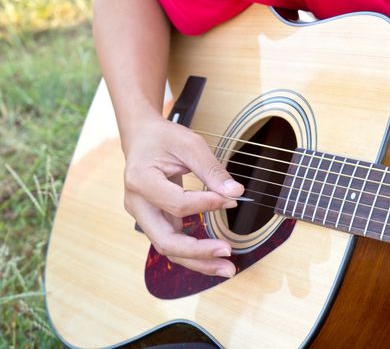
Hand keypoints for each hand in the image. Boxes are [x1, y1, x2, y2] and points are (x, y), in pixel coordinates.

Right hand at [122, 115, 243, 277]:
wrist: (142, 138)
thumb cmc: (162, 138)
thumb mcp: (190, 145)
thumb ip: (212, 170)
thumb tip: (235, 192)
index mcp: (140, 181)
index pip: (177, 204)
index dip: (207, 204)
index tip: (230, 199)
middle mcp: (137, 204)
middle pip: (165, 241)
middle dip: (199, 253)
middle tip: (228, 254)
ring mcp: (143, 216)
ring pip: (168, 249)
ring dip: (198, 261)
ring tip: (226, 268)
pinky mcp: (153, 220)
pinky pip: (172, 242)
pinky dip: (193, 253)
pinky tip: (214, 259)